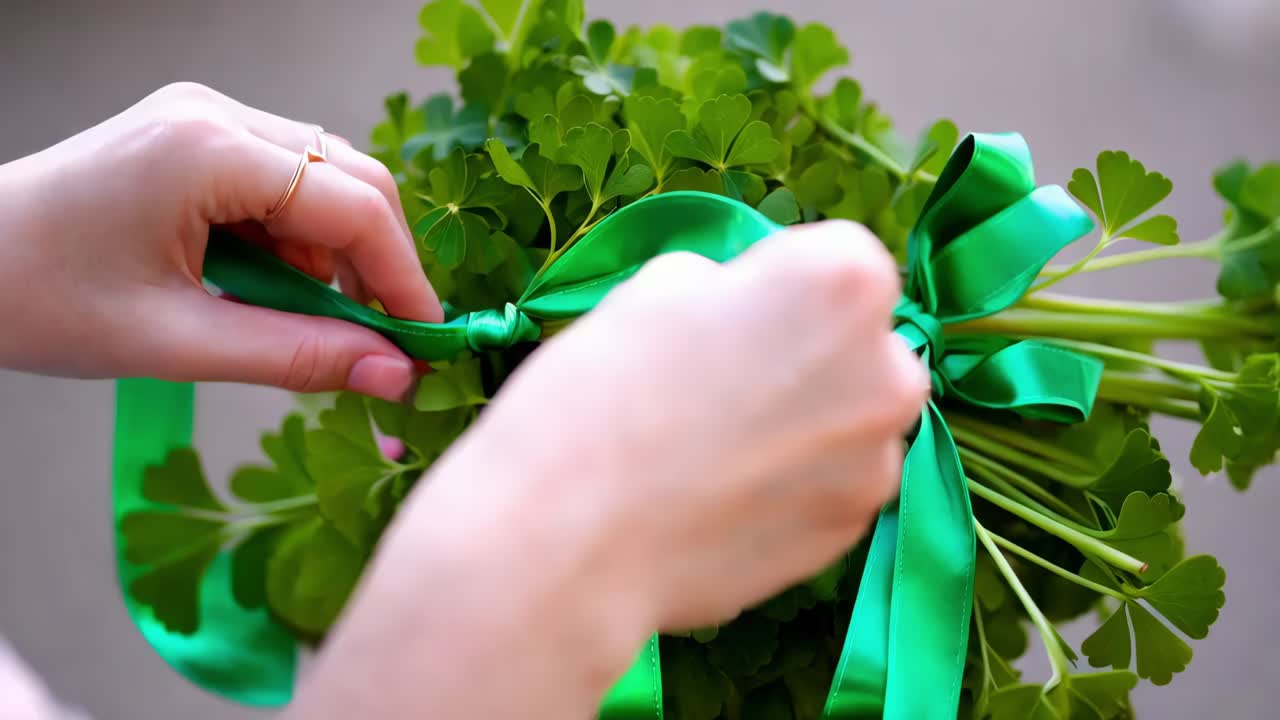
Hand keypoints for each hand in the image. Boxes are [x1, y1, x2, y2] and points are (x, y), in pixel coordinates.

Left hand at [0, 82, 440, 400]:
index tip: (424, 345)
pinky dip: (297, 244)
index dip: (403, 279)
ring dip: (335, 258)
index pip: (353, 205)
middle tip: (381, 342)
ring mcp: (205, 118)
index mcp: (206, 151)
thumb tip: (394, 377)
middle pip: (352, 180)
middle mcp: (216, 115)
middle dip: (377, 264)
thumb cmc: (37, 299)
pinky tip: (268, 289)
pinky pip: (285, 185)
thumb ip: (297, 357)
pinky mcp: (196, 136)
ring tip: (307, 324)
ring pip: (325, 182)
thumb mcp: (176, 343)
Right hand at [480, 219, 928, 630]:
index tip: (725, 319)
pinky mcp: (848, 533)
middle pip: (862, 347)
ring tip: (717, 454)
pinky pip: (830, 489)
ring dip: (807, 426)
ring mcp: (876, 463)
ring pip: (849, 424)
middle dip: (811, 356)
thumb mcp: (657, 287)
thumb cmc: (603, 387)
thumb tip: (749, 321)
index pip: (838, 261)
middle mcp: (887, 372)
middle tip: (725, 387)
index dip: (777, 285)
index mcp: (844, 282)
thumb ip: (732, 290)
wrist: (568, 539)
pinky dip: (792, 489)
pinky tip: (722, 501)